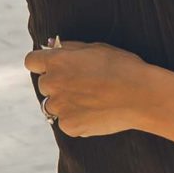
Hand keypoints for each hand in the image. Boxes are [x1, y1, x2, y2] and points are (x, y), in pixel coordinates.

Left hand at [25, 41, 154, 135]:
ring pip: (53, 106)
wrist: (141, 96)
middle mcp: (52, 83)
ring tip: (91, 101)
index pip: (32, 61)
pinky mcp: (69, 126)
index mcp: (57, 61)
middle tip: (83, 85)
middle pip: (44, 84)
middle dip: (58, 84)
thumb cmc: (123, 67)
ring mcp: (59, 107)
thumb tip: (51, 46)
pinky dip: (77, 120)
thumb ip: (70, 48)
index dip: (43, 64)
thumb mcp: (96, 48)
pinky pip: (66, 123)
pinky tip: (96, 114)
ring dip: (65, 103)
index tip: (54, 67)